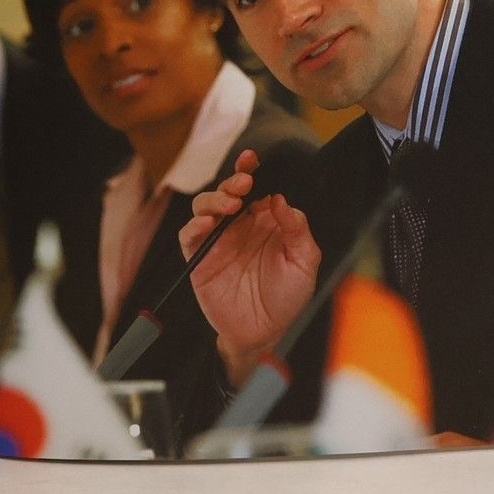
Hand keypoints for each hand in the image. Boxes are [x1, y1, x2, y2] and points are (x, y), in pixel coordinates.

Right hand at [176, 148, 320, 385]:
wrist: (264, 332)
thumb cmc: (286, 298)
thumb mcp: (304, 262)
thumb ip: (297, 230)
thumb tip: (282, 201)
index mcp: (264, 222)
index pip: (255, 189)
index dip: (250, 171)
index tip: (252, 160)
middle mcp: (238, 227)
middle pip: (227, 192)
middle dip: (232, 182)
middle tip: (243, 183)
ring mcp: (217, 241)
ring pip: (204, 207)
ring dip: (214, 200)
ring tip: (230, 205)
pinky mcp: (199, 258)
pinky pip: (188, 235)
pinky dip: (193, 226)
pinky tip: (207, 224)